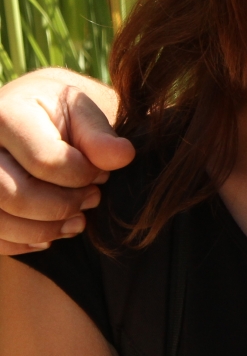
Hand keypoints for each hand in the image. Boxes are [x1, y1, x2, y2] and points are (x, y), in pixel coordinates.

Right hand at [0, 69, 131, 255]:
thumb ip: (100, 136)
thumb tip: (124, 156)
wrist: (28, 119)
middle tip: (92, 200)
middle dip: (62, 206)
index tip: (102, 175)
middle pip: (14, 195)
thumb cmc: (59, 115)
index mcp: (6, 115)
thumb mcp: (82, 113)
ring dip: (44, 229)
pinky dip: (23, 242)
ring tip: (77, 222)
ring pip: (0, 220)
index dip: (81, 176)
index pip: (45, 161)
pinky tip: (50, 234)